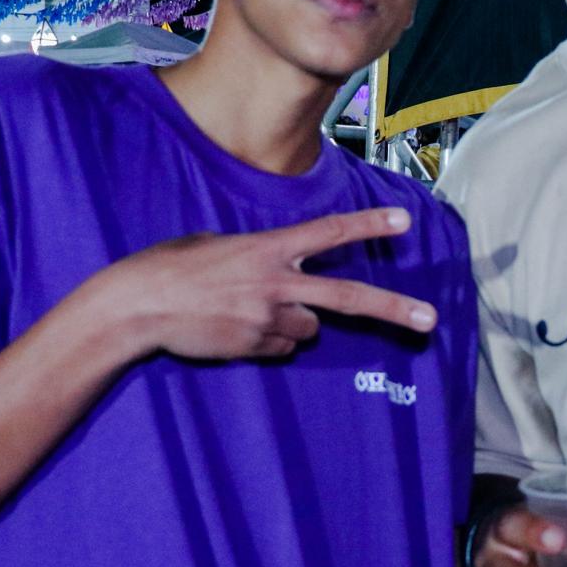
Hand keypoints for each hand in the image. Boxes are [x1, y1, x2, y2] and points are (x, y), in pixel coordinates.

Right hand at [113, 207, 436, 360]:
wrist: (136, 306)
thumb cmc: (171, 266)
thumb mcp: (216, 244)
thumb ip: (258, 254)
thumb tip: (282, 272)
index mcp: (267, 247)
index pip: (328, 233)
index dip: (368, 224)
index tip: (405, 219)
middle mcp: (275, 283)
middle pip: (347, 297)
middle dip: (393, 308)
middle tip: (430, 320)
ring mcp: (267, 319)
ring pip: (309, 328)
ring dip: (295, 322)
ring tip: (248, 311)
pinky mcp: (254, 347)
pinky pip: (280, 347)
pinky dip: (268, 340)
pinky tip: (234, 329)